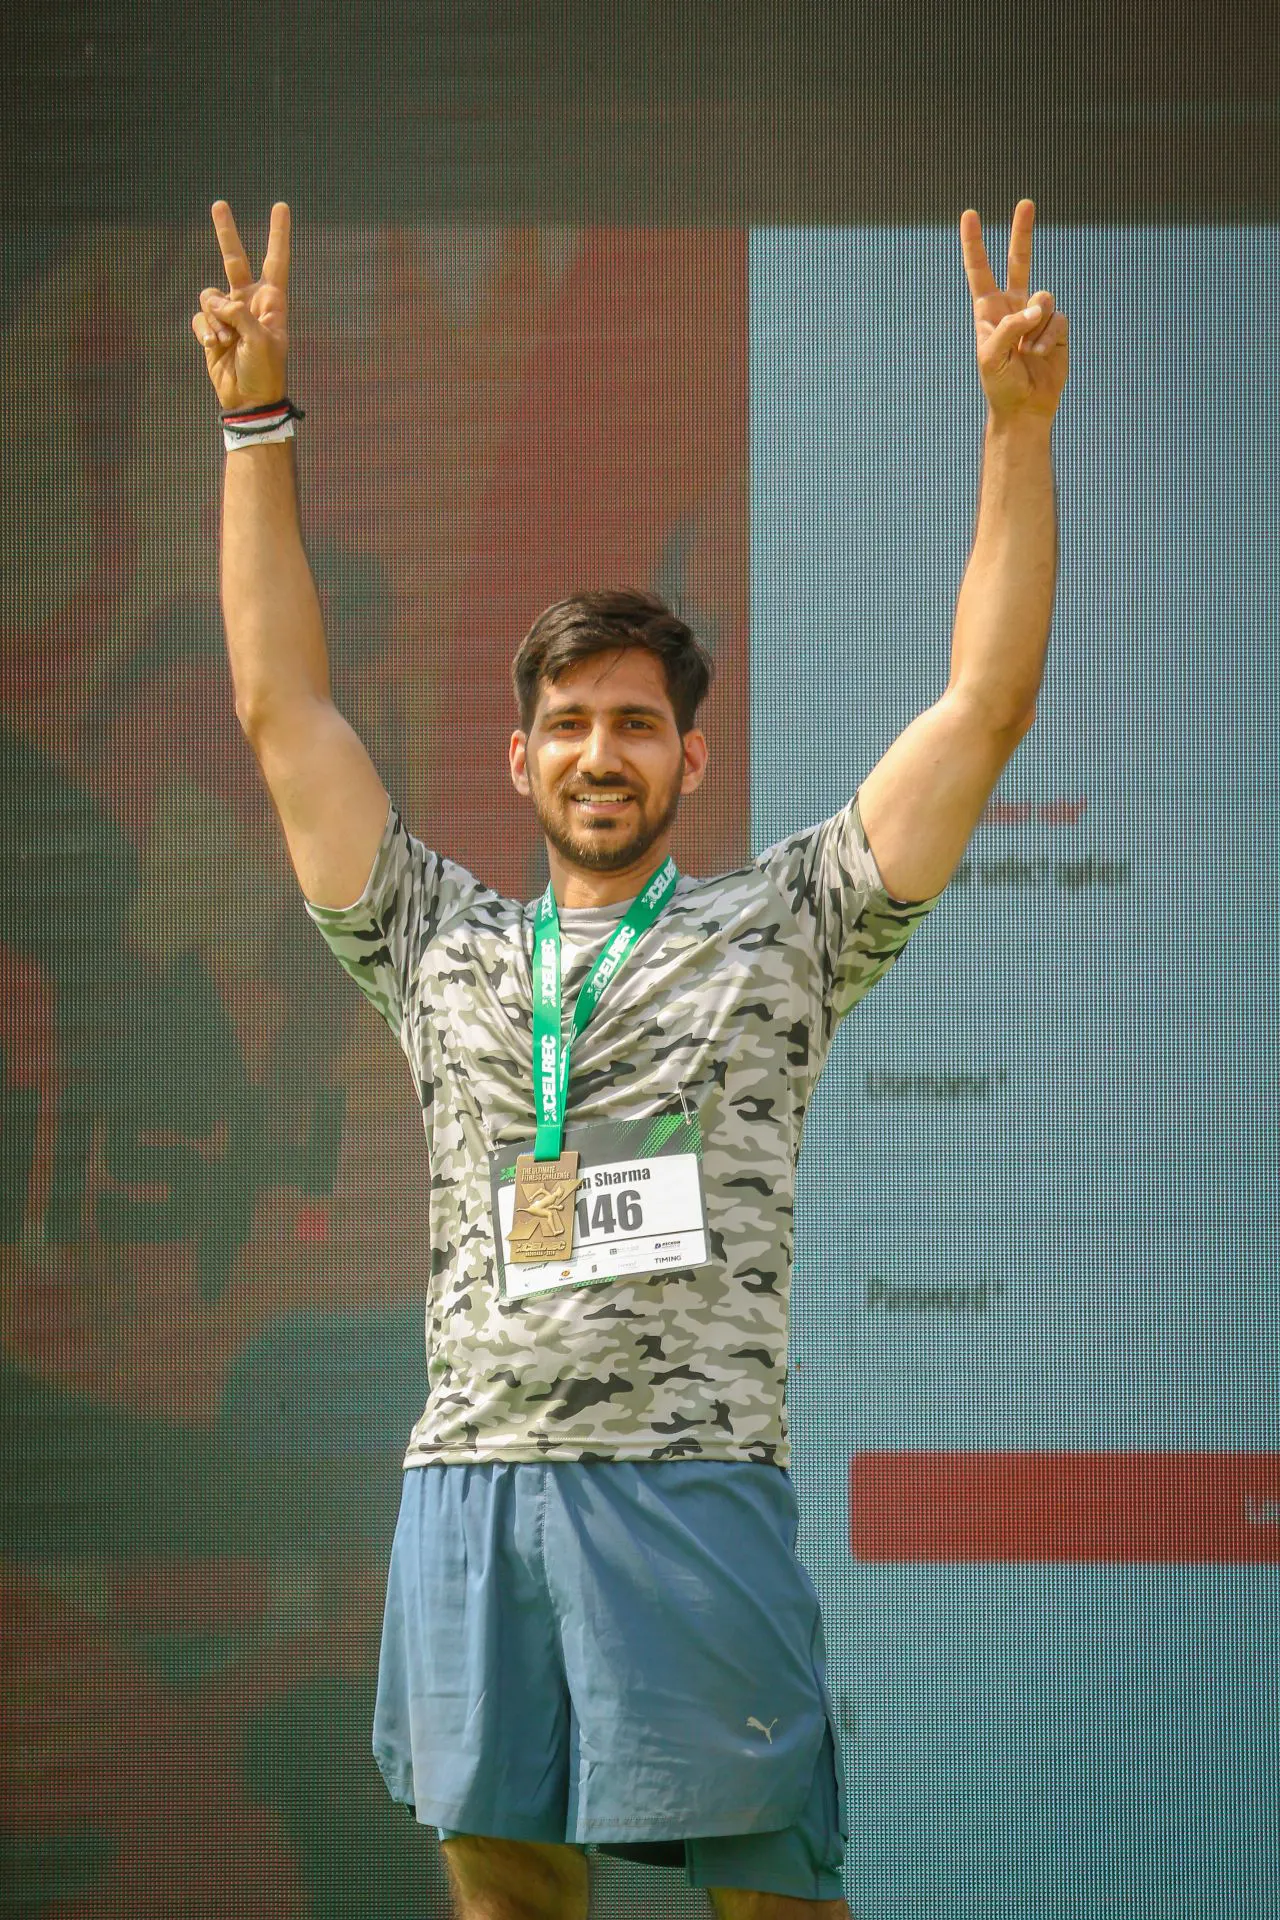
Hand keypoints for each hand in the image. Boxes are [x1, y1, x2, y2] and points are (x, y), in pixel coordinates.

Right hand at [191, 200, 289, 411]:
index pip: (276, 261)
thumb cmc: (265, 372)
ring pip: (210, 295)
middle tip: (219, 204)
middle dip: (226, 233)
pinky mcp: (212, 328)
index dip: (278, 234)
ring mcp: (229, 314)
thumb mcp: (262, 341)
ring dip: (214, 318)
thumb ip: (240, 314)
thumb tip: (218, 303)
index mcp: (272, 302)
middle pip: (235, 260)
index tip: (280, 206)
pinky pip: (201, 318)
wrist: (248, 400)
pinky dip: (205, 332)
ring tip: (224, 341)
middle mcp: (249, 302)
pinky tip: (214, 347)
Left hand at [961, 199, 1068, 420]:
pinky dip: (1049, 339)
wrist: (1025, 407)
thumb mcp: (991, 356)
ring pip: (1044, 298)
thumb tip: (1037, 308)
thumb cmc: (1000, 384)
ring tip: (1027, 352)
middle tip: (1025, 203)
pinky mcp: (1057, 327)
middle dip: (1022, 233)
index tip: (969, 214)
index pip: (979, 270)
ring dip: (1036, 328)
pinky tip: (1040, 356)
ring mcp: (1037, 315)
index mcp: (988, 310)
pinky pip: (1058, 320)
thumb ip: (1010, 327)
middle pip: (1018, 262)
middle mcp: (1013, 306)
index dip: (974, 243)